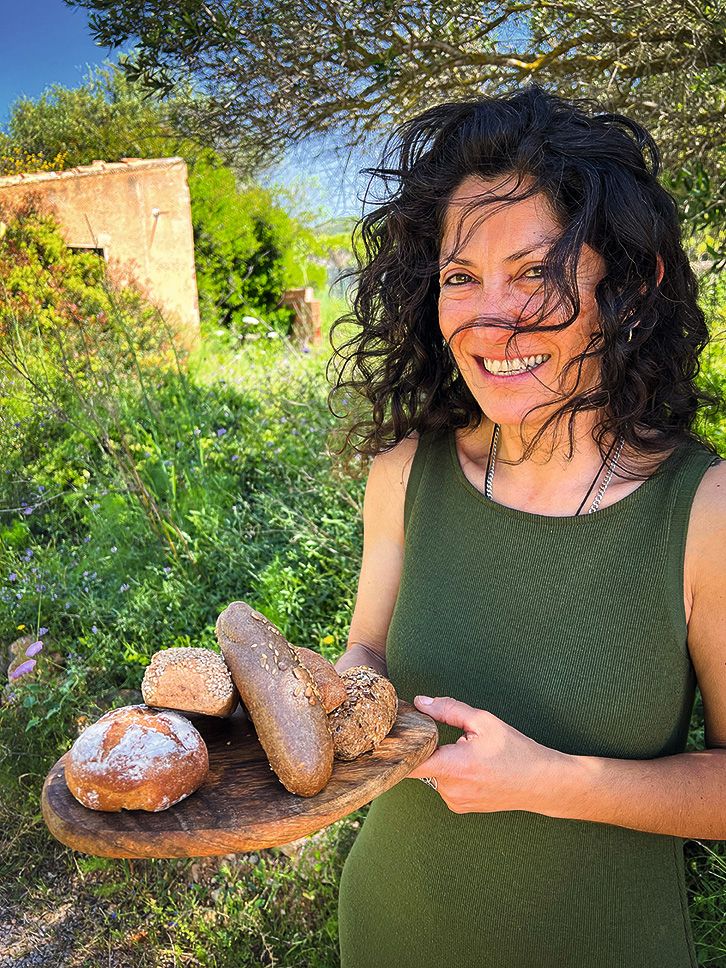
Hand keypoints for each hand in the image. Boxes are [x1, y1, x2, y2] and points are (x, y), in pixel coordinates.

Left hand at [406, 695, 568, 814]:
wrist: (542, 783)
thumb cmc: (516, 751)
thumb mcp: (484, 721)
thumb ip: (448, 709)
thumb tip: (421, 702)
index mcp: (454, 767)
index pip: (409, 764)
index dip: (396, 750)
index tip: (392, 737)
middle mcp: (450, 790)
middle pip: (423, 764)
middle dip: (432, 748)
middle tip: (455, 738)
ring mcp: (455, 802)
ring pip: (434, 774)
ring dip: (444, 761)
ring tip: (473, 755)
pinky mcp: (461, 808)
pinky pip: (446, 785)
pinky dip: (453, 774)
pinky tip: (476, 768)